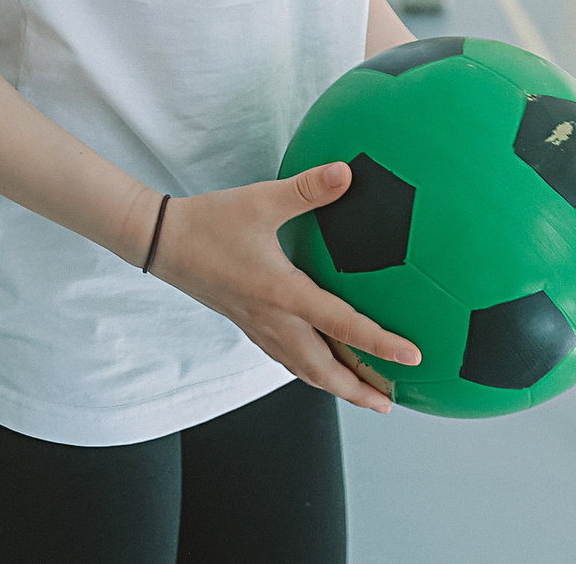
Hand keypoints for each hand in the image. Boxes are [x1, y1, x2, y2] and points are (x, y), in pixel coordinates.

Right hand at [148, 163, 423, 413]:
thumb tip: (346, 172)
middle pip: (324, 370)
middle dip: (359, 390)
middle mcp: (273, 320)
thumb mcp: (260, 200)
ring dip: (336, 386)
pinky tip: (318, 364)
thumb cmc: (210, 221)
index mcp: (282, 293)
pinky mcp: (247, 324)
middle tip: (391, 403)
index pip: (342, 325)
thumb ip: (307, 189)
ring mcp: (258, 327)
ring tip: (363, 395)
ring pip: (304, 370)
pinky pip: (286, 358)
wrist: (162, 242)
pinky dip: (310, 370)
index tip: (413, 357)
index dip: (380, 344)